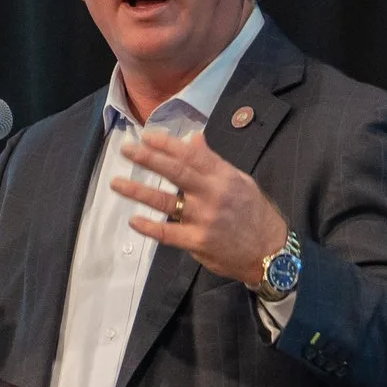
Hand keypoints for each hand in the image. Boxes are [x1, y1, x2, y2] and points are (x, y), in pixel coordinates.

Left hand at [111, 128, 289, 289]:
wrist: (269, 250)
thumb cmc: (253, 213)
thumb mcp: (239, 181)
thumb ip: (213, 161)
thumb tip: (193, 138)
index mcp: (223, 176)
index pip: (191, 155)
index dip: (167, 144)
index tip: (147, 135)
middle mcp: (213, 194)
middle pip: (176, 172)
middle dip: (149, 158)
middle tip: (127, 149)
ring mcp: (204, 219)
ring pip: (166, 202)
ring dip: (139, 191)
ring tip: (117, 183)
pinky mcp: (198, 242)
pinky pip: (169, 233)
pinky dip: (150, 227)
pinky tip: (134, 220)